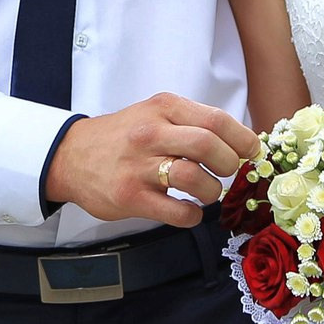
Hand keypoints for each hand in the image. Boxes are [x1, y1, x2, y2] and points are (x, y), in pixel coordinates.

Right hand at [46, 93, 259, 226]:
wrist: (71, 156)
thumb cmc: (123, 136)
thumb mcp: (154, 114)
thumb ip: (192, 122)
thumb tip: (241, 141)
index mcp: (162, 108)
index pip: (216, 120)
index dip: (242, 139)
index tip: (251, 151)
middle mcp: (150, 134)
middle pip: (209, 146)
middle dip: (230, 163)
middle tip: (228, 171)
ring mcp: (138, 167)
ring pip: (194, 179)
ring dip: (212, 191)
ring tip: (207, 192)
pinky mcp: (130, 197)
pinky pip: (177, 212)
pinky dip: (192, 215)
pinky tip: (189, 210)